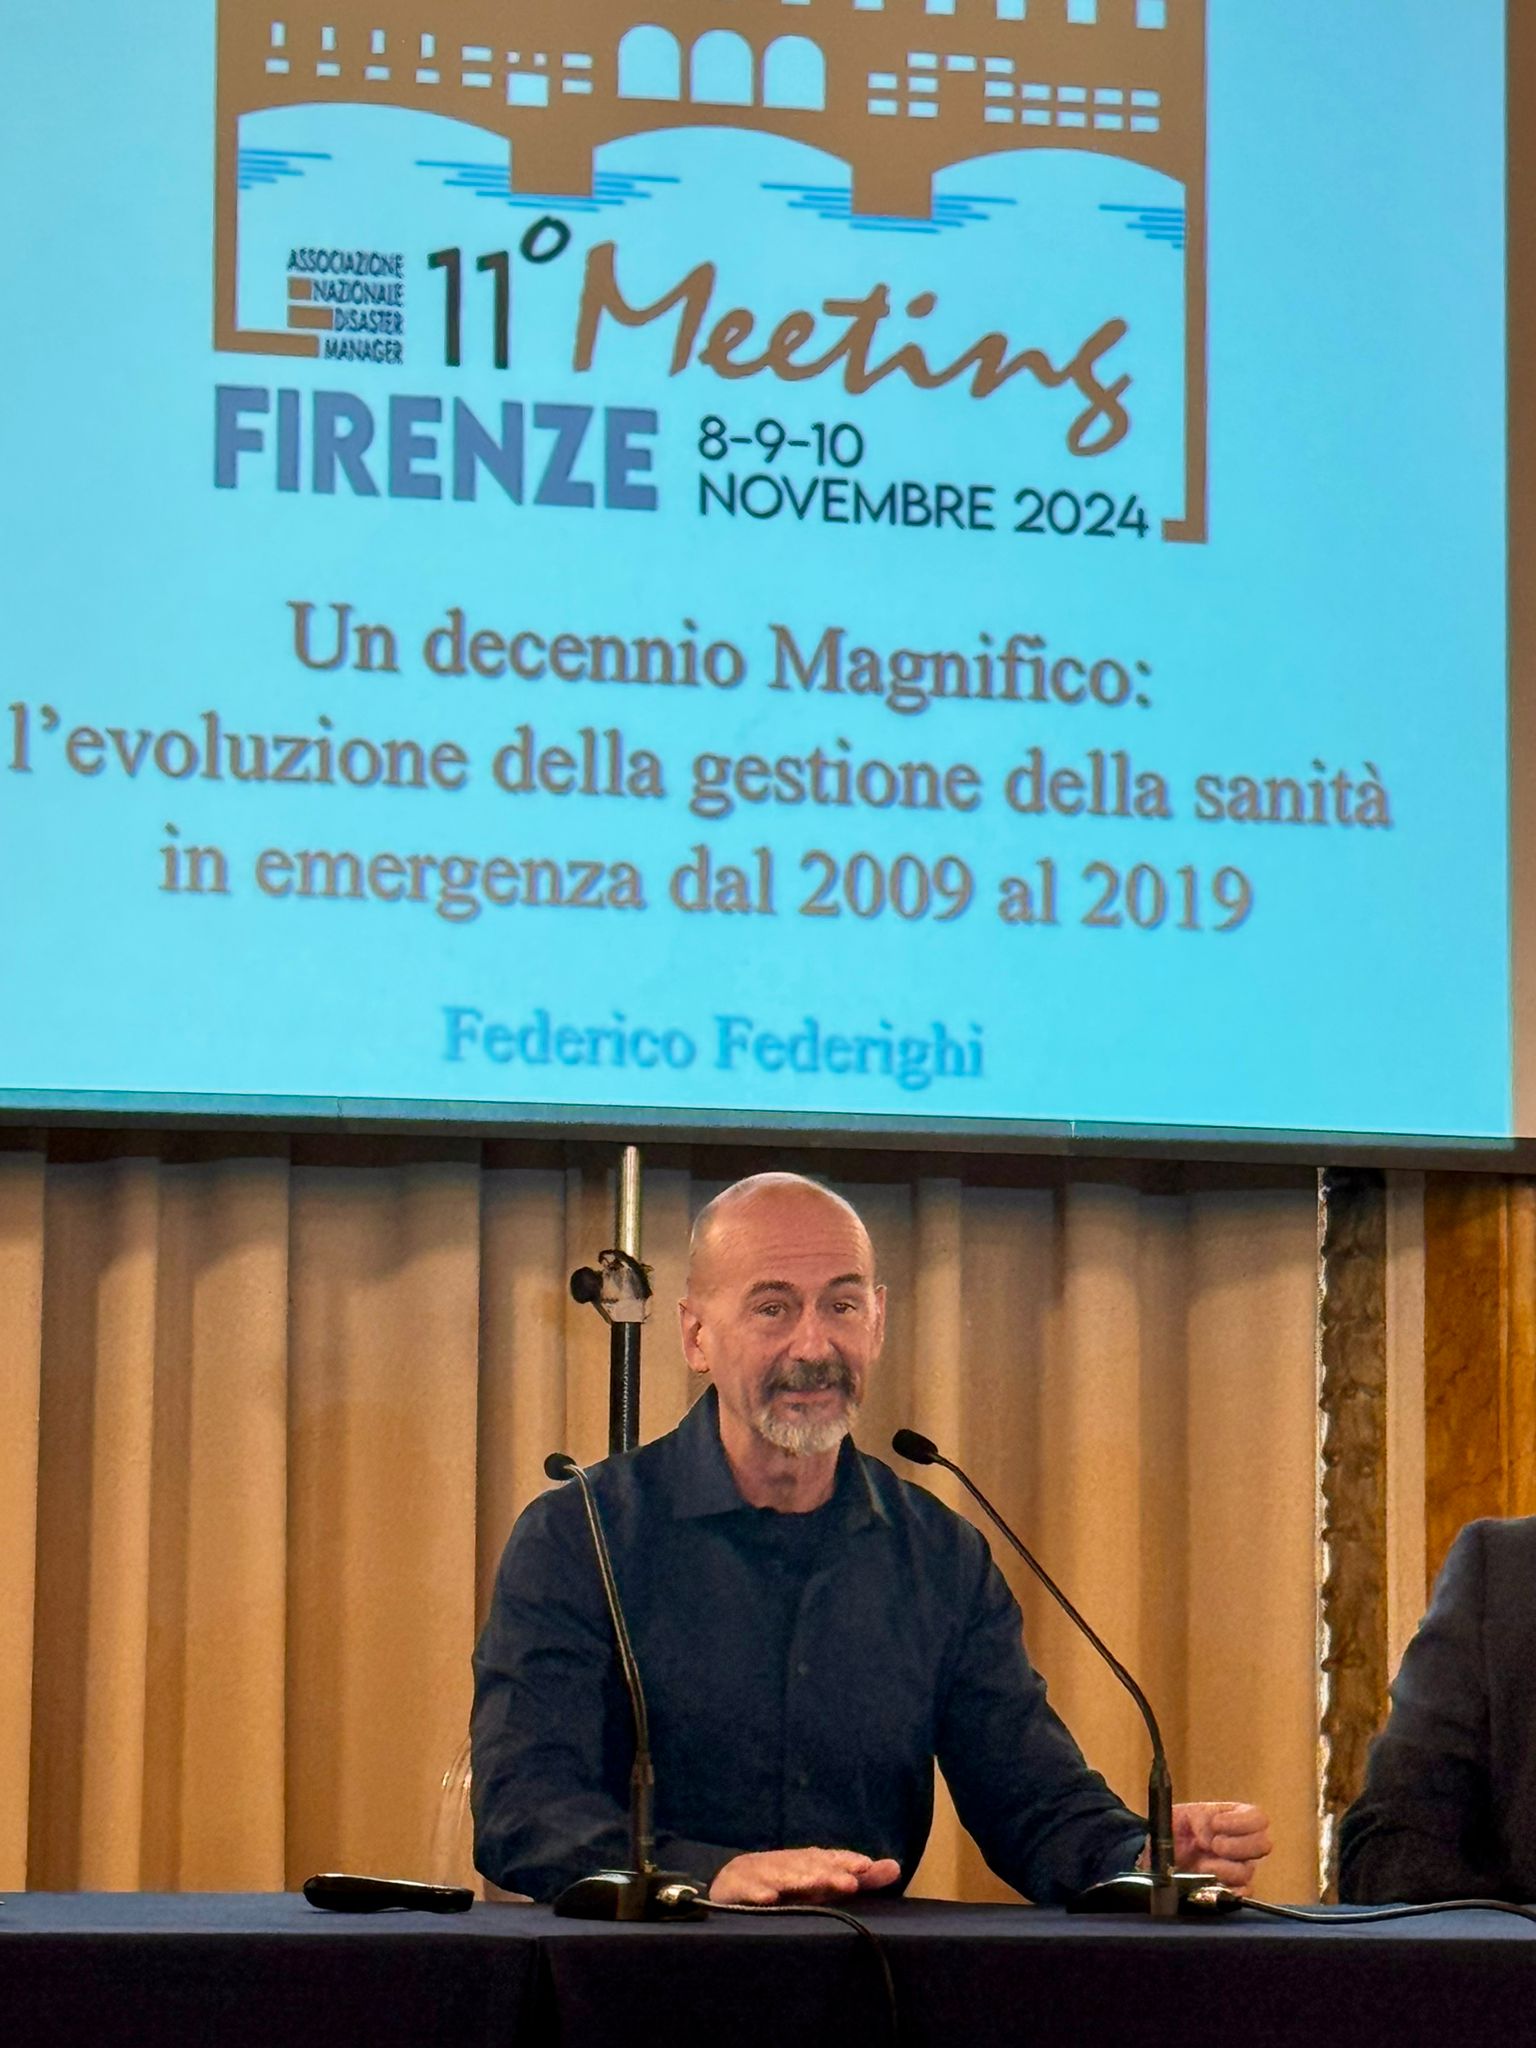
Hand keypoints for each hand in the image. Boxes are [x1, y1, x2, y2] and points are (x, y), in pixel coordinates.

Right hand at [709, 1848, 901, 1905]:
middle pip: (806, 1868)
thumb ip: (857, 1879)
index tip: (865, 1868)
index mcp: (804, 1865)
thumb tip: (897, 1867)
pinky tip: (768, 1898)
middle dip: (827, 1873)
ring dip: (797, 1879)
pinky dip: (755, 1892)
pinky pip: (744, 1891)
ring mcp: (756, 1874)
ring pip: (779, 1876)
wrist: (727, 1886)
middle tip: (849, 1882)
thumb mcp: (820, 1885)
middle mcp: (782, 1865)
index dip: (846, 1863)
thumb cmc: (783, 1888)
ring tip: (816, 1884)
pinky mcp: (733, 1889)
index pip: (828, 1861)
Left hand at [1171, 1801, 1272, 1892]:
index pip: (1259, 1818)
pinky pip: (1242, 1893)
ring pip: (1248, 1871)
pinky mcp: (1232, 1888)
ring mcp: (1240, 1867)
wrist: (1162, 1852)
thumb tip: (1209, 1838)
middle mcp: (1244, 1843)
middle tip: (1215, 1844)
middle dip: (1237, 1845)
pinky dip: (1228, 1889)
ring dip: (1225, 1868)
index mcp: (1237, 1818)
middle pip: (1263, 1845)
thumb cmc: (1176, 1828)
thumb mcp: (1185, 1814)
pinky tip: (1212, 1883)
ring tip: (1203, 1865)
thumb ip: (1199, 1818)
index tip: (1217, 1823)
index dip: (1241, 1822)